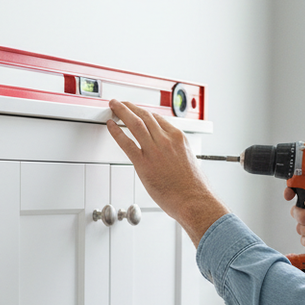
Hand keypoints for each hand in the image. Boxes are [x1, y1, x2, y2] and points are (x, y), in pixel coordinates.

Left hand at [106, 99, 228, 245]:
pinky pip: (126, 143)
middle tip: (122, 103)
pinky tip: (110, 126)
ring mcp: (154, 151)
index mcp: (179, 138)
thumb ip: (178, 153)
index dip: (144, 112)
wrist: (193, 200)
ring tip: (114, 106)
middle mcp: (167, 140)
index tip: (137, 110)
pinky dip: (116, 132)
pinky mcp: (144, 164)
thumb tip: (173, 156)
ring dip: (122, 112)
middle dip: (131, 107)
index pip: (158, 119)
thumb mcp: (190, 161)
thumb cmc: (194, 187)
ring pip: (135, 123)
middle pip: (145, 116)